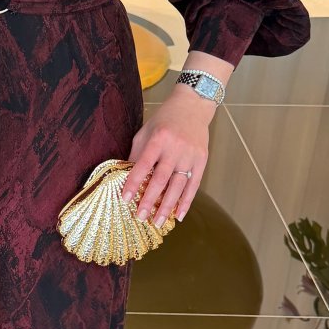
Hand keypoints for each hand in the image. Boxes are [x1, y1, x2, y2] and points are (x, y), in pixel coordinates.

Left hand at [119, 87, 213, 225]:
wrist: (193, 106)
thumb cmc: (164, 119)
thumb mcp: (145, 131)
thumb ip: (137, 154)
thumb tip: (127, 178)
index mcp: (158, 139)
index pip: (143, 165)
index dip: (134, 183)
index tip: (126, 199)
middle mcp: (175, 148)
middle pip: (161, 179)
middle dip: (150, 200)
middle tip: (140, 217)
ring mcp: (190, 155)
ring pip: (178, 186)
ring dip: (168, 206)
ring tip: (158, 221)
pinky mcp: (202, 160)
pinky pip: (194, 185)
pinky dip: (187, 201)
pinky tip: (179, 215)